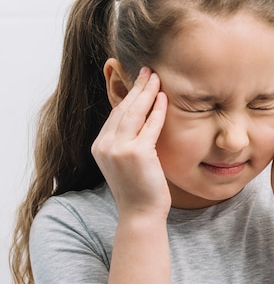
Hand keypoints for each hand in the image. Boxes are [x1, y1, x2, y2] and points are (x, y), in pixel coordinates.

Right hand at [91, 67, 170, 217]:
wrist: (141, 214)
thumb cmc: (140, 191)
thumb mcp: (127, 163)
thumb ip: (128, 143)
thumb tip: (141, 124)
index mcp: (100, 146)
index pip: (115, 114)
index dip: (128, 96)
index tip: (138, 81)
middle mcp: (105, 145)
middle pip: (122, 109)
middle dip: (136, 87)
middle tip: (147, 69)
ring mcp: (118, 149)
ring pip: (134, 113)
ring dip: (146, 92)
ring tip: (156, 76)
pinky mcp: (136, 153)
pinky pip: (149, 126)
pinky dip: (157, 111)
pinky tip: (163, 98)